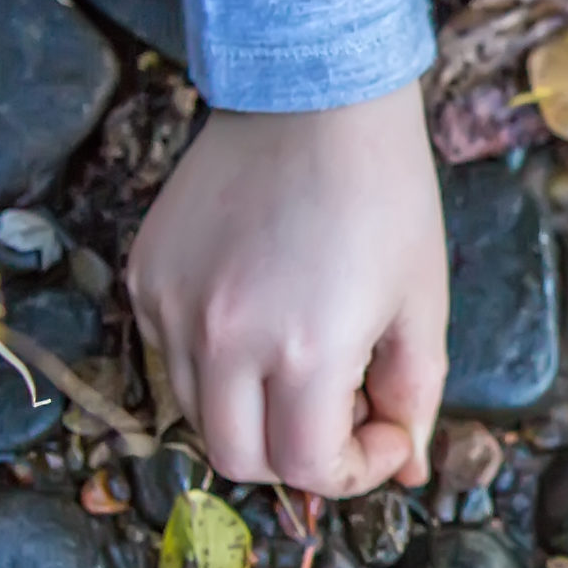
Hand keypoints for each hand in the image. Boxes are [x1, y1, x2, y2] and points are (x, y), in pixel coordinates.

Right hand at [128, 83, 446, 495]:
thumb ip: (414, 396)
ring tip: (308, 354)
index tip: (386, 435)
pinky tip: (264, 312)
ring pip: (196, 412)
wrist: (314, 96)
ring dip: (253, 411)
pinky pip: (171, 353)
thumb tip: (410, 469)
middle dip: (296, 458)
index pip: (305, 468)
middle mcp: (225, 338)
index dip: (353, 471)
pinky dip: (216, 362)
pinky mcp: (145, 274)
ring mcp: (173, 305)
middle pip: (238, 459)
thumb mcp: (422, 303)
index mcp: (306, 349)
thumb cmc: (386, 195)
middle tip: (344, 410)